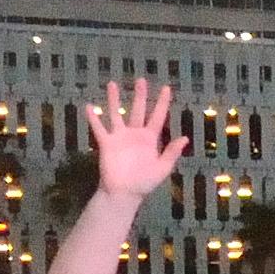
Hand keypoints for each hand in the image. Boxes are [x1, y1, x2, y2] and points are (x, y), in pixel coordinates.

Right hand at [84, 79, 190, 198]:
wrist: (124, 194)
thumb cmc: (144, 183)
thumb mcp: (162, 169)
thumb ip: (172, 153)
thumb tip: (185, 138)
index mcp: (150, 138)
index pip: (158, 116)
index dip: (162, 102)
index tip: (166, 88)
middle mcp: (134, 134)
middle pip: (138, 110)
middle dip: (140, 95)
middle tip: (141, 80)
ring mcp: (119, 137)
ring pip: (116, 114)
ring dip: (113, 99)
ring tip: (112, 83)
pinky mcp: (106, 143)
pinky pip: (99, 129)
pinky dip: (94, 118)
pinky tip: (89, 106)